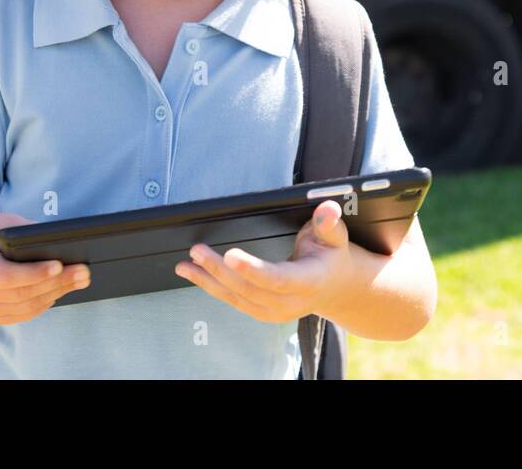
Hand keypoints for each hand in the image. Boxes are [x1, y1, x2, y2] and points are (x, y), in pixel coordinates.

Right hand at [0, 213, 90, 324]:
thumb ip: (25, 232)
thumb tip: (60, 242)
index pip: (4, 276)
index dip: (33, 273)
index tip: (59, 264)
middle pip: (19, 293)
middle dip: (55, 282)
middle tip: (83, 271)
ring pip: (23, 307)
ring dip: (56, 294)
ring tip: (80, 280)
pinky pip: (20, 315)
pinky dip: (44, 304)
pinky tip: (61, 290)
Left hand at [172, 199, 353, 323]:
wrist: (334, 287)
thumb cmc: (331, 256)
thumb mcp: (335, 237)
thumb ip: (329, 224)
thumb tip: (328, 210)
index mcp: (310, 281)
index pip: (279, 278)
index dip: (254, 269)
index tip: (230, 255)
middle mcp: (291, 302)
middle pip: (250, 289)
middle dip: (220, 270)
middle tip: (197, 251)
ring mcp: (276, 312)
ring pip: (237, 299)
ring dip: (209, 281)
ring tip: (185, 265)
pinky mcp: (263, 313)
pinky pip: (234, 302)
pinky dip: (213, 288)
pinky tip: (196, 275)